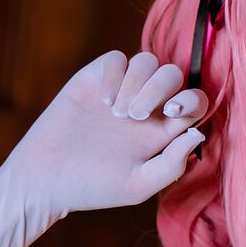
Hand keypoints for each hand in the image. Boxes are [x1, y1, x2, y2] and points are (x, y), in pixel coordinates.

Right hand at [14, 51, 209, 215]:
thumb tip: (197, 133)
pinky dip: (115, 75)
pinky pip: (116, 59)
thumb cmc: (94, 187)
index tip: (174, 112)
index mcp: (162, 131)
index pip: (193, 102)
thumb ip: (172, 164)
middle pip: (172, 74)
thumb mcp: (138, 185)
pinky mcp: (94, 79)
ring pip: (147, 61)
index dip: (193, 100)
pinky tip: (104, 102)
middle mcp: (146, 106)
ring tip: (118, 113)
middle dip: (161, 88)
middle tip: (138, 115)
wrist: (47, 179)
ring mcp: (120, 90)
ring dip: (138, 83)